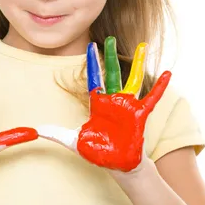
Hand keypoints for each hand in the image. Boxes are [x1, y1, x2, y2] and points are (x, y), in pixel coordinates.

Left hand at [37, 36, 170, 172]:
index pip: (93, 78)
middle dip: (110, 55)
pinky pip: (151, 97)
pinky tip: (168, 72)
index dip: (92, 62)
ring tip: (144, 45)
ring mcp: (127, 106)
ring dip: (138, 63)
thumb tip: (37, 130)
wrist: (117, 166)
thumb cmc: (98, 153)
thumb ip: (56, 134)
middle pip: (111, 73)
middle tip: (110, 38)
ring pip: (133, 79)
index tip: (91, 45)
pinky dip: (159, 86)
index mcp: (97, 104)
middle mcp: (113, 101)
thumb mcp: (73, 142)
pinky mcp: (139, 115)